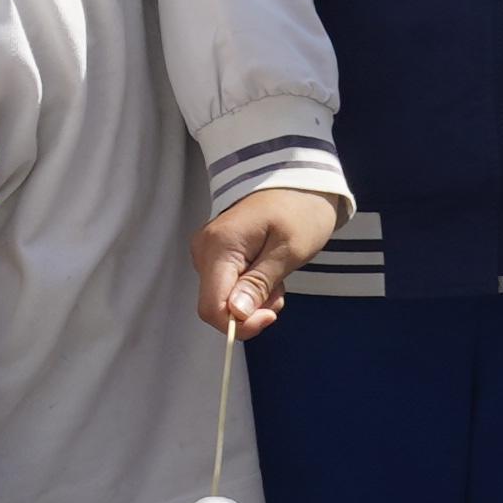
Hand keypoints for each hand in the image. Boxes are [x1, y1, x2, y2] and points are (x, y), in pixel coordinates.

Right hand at [192, 187, 335, 333]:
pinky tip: (268, 270)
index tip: (272, 315)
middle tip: (281, 290)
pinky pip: (227, 285)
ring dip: (254, 298)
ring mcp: (207, 251)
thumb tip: (236, 314)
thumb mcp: (288, 250)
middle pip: (216, 305)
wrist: (296, 178)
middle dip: (251, 309)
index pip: (212, 307)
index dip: (240, 324)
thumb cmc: (299, 208)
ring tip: (279, 275)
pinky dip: (250, 288)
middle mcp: (204, 250)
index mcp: (219, 246)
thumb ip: (259, 283)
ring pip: (223, 297)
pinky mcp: (216, 253)